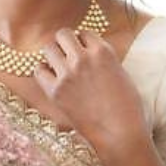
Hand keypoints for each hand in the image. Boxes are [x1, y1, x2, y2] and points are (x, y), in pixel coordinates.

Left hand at [36, 28, 149, 154]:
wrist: (120, 132)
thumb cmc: (127, 106)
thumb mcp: (121, 73)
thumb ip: (104, 58)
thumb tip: (88, 51)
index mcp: (103, 52)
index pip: (84, 32)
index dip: (84, 41)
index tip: (85, 51)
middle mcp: (83, 59)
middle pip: (63, 34)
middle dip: (65, 43)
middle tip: (69, 55)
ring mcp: (67, 74)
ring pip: (48, 48)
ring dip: (54, 55)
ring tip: (60, 66)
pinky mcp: (56, 91)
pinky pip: (39, 70)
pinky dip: (44, 72)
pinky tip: (52, 78)